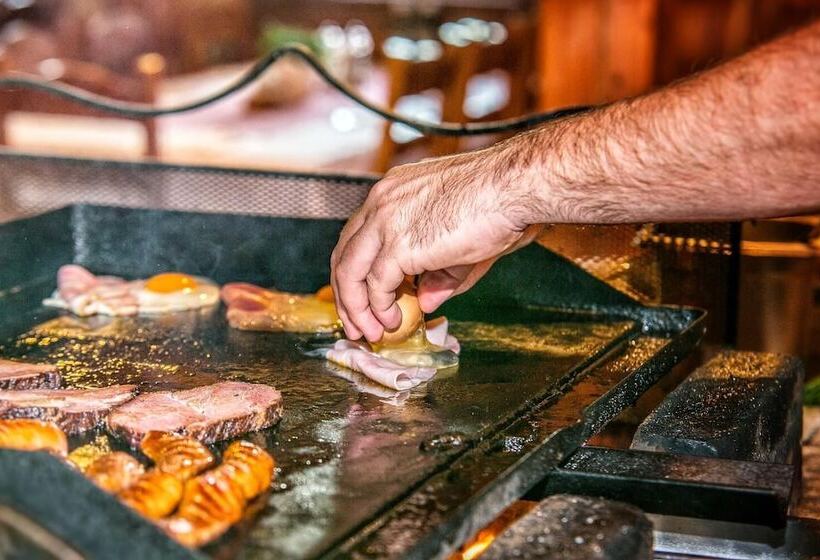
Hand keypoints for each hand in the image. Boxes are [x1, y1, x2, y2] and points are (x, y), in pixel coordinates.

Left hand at [330, 145, 543, 341]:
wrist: (513, 187)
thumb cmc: (499, 201)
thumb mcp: (460, 239)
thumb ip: (439, 273)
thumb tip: (425, 301)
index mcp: (393, 192)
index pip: (358, 235)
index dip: (356, 270)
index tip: (362, 296)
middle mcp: (382, 202)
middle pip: (344, 253)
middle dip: (347, 294)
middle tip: (356, 322)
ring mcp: (386, 221)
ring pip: (350, 271)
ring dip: (356, 307)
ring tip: (370, 331)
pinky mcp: (398, 244)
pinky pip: (376, 284)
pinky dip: (379, 308)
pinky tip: (392, 322)